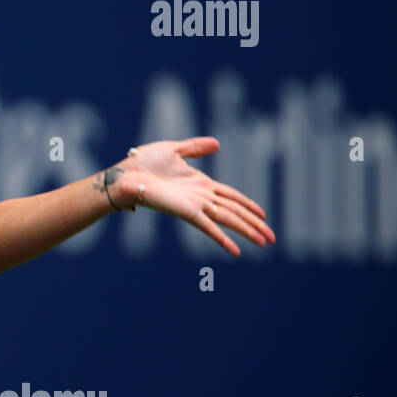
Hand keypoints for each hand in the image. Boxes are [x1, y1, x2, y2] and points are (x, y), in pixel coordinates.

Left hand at [113, 137, 275, 256]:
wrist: (125, 175)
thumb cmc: (142, 163)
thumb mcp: (173, 150)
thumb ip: (195, 147)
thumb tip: (217, 144)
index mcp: (200, 184)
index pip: (231, 196)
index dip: (248, 204)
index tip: (263, 214)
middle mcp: (201, 197)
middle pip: (234, 211)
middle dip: (254, 224)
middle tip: (271, 238)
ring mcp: (195, 205)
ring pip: (228, 220)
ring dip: (247, 232)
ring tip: (264, 243)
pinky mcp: (186, 212)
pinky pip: (209, 227)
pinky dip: (223, 239)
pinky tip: (236, 252)